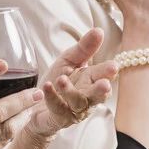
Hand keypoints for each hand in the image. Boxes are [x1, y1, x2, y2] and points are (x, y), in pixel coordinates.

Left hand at [6, 28, 117, 148]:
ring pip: (77, 103)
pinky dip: (52, 97)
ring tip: (62, 80)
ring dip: (71, 92)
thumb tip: (99, 30)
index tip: (113, 67)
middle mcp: (86, 97)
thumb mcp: (69, 61)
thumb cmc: (57, 83)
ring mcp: (73, 110)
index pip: (103, 75)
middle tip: (105, 85)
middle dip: (101, 90)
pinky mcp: (58, 118)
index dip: (108, 72)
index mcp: (91, 80)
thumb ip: (84, 48)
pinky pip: (57, 108)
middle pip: (97, 95)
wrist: (35, 107)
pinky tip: (48, 86)